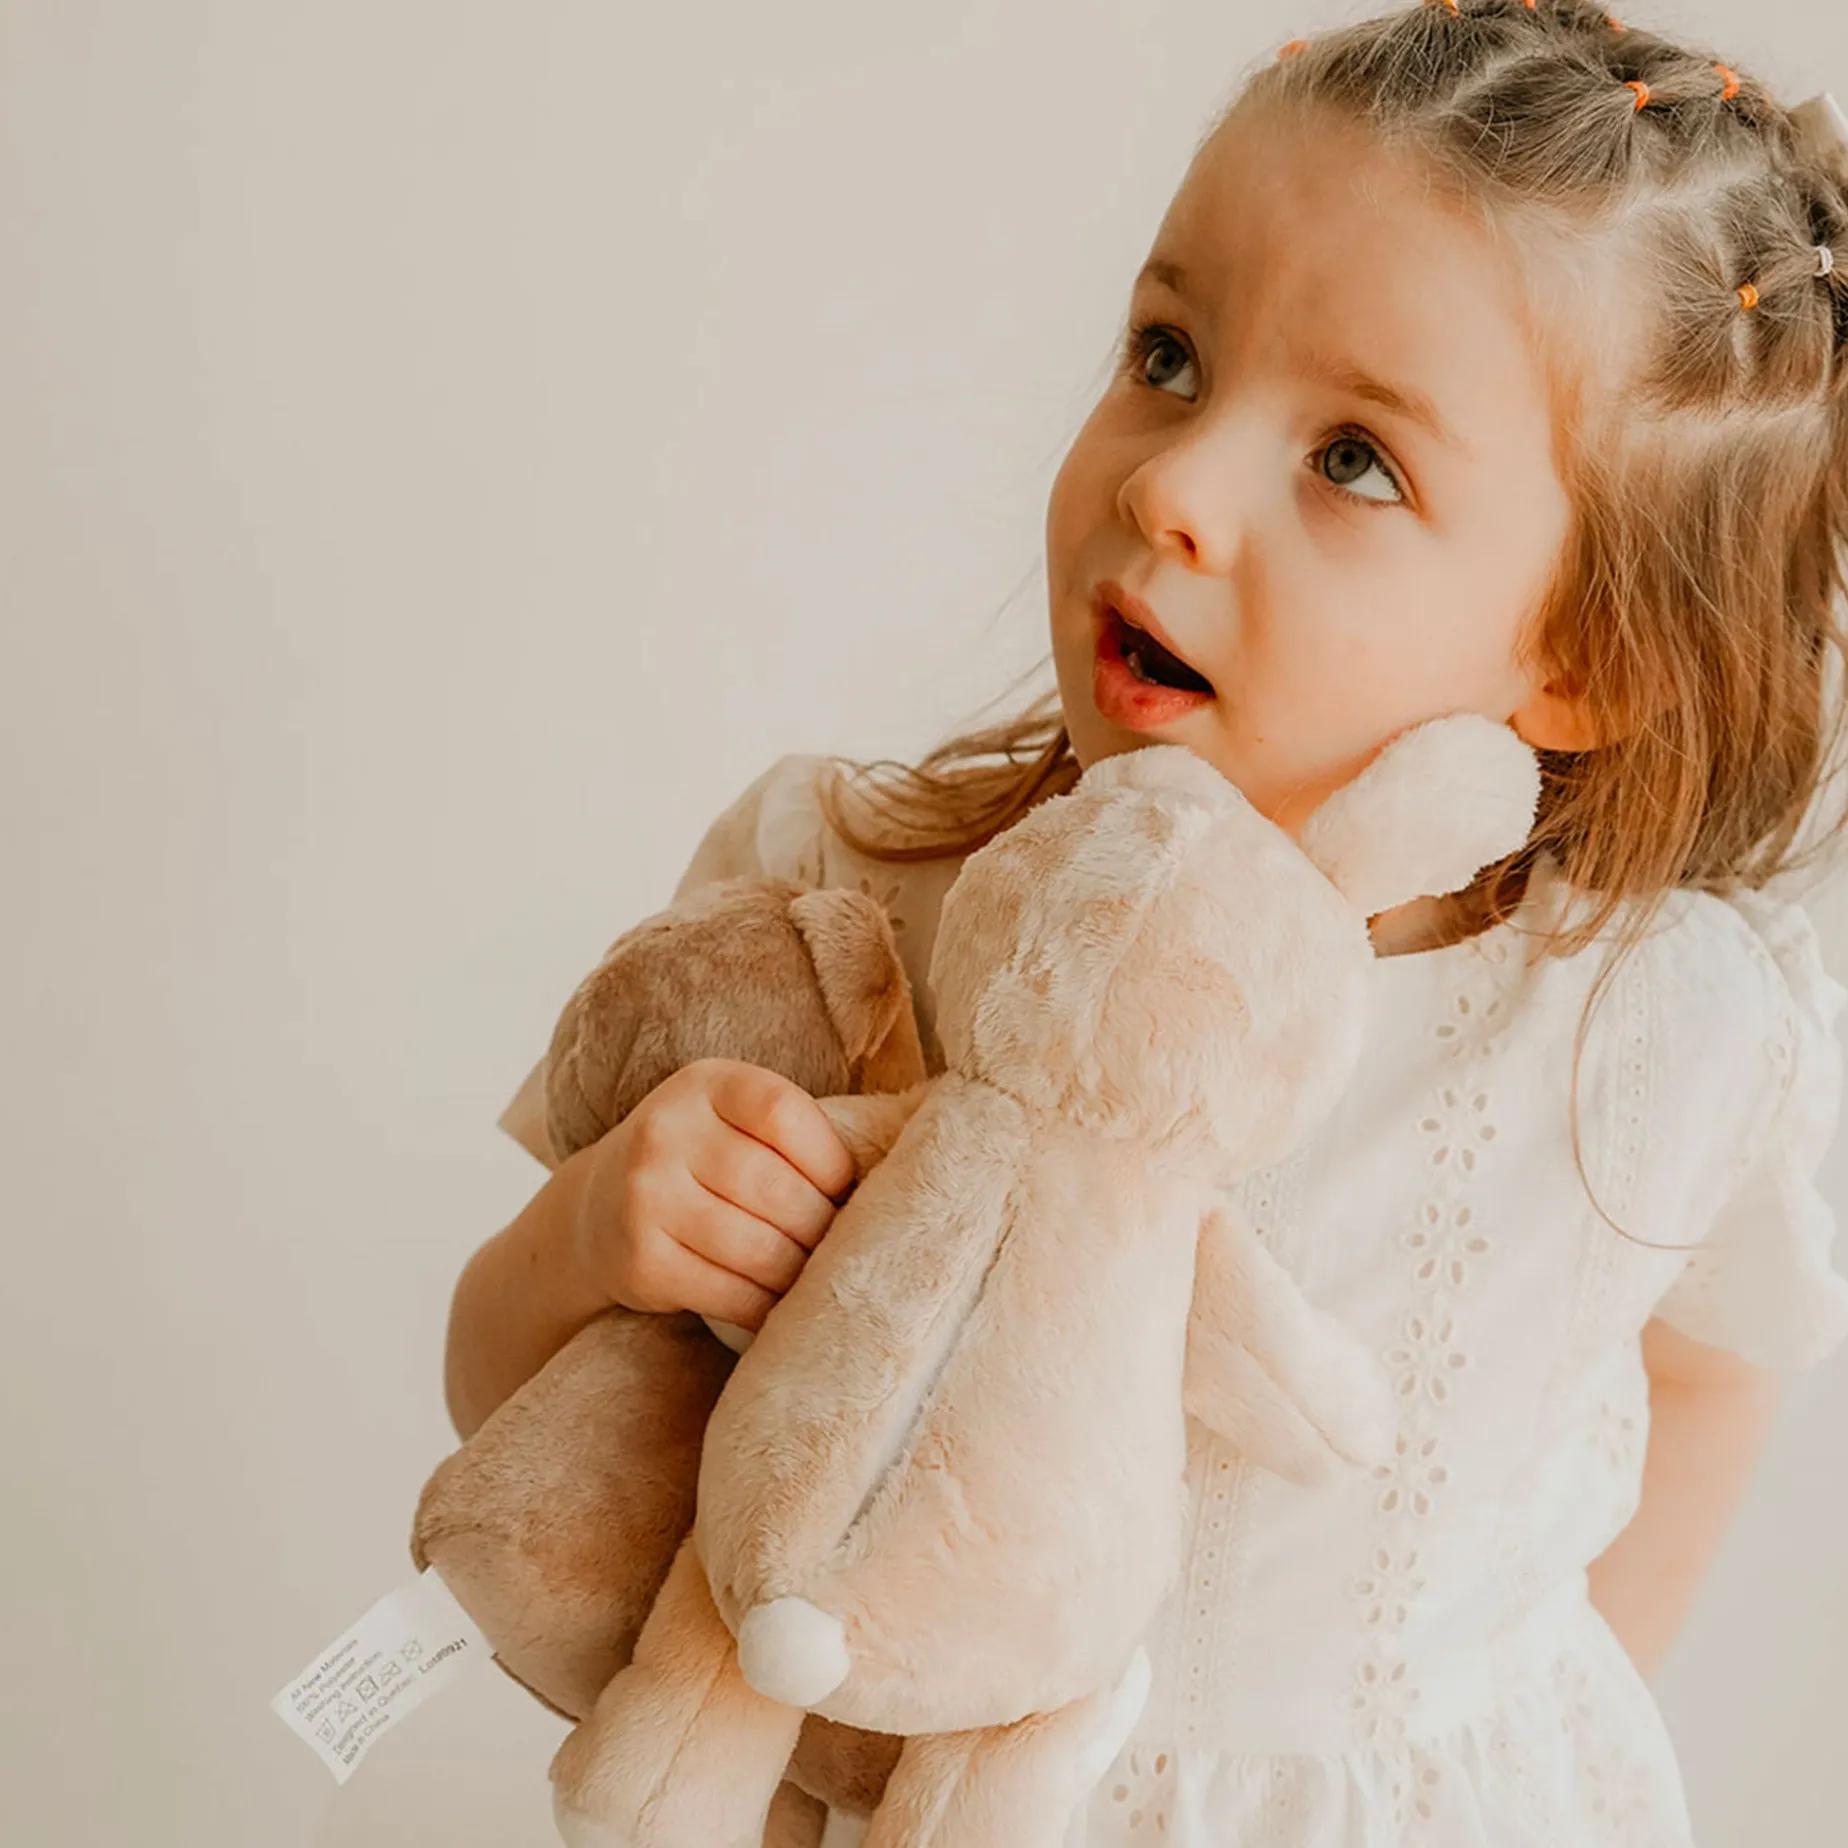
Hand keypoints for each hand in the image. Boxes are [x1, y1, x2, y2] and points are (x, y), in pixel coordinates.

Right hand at [573, 1057, 857, 1331]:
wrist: (597, 1207)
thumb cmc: (699, 1160)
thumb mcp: (733, 1117)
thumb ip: (792, 1131)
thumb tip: (880, 1189)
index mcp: (705, 1084)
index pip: (784, 1115)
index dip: (831, 1161)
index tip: (844, 1190)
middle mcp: (666, 1133)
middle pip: (778, 1190)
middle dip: (822, 1228)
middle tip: (837, 1246)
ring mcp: (646, 1198)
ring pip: (760, 1250)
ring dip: (800, 1273)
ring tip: (812, 1275)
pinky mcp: (641, 1262)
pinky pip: (730, 1294)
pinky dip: (766, 1307)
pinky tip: (776, 1303)